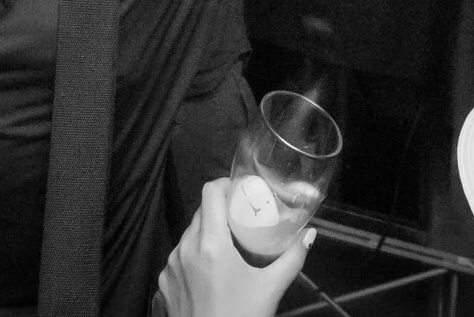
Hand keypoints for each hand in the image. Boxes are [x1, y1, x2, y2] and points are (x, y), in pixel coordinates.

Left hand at [157, 178, 310, 316]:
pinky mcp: (163, 282)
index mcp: (211, 244)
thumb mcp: (271, 288)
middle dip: (220, 211)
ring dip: (206, 234)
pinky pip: (178, 258)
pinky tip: (210, 272)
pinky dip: (193, 257)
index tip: (240, 192)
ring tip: (227, 246)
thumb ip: (292, 258)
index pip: (210, 192)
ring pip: (188, 235)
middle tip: (240, 219)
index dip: (225, 185)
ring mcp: (170, 266)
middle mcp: (185, 249)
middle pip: (200, 213)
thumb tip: (310, 234)